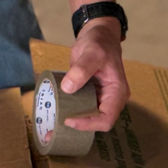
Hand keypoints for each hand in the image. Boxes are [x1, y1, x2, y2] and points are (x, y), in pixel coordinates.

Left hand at [61, 16, 129, 131]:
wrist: (97, 34)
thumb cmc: (100, 43)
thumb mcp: (92, 53)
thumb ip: (82, 70)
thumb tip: (68, 88)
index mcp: (117, 93)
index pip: (106, 118)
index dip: (89, 123)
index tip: (69, 119)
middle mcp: (110, 99)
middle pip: (96, 122)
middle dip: (76, 128)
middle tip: (53, 132)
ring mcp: (99, 98)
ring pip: (86, 117)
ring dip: (70, 122)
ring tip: (50, 129)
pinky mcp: (88, 95)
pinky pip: (79, 107)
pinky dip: (67, 111)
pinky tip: (53, 115)